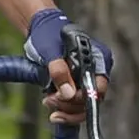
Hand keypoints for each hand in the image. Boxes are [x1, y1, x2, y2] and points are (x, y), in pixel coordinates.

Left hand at [25, 8, 98, 124]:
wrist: (39, 30)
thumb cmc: (48, 34)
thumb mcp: (51, 51)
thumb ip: (59, 71)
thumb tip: (69, 94)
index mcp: (98, 59)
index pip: (99, 87)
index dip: (82, 97)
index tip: (63, 97)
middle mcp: (96, 72)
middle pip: (90, 101)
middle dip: (69, 105)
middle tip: (50, 100)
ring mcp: (85, 80)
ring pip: (81, 106)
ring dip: (64, 109)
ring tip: (47, 101)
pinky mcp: (75, 86)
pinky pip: (73, 104)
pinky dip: (62, 107)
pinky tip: (49, 102)